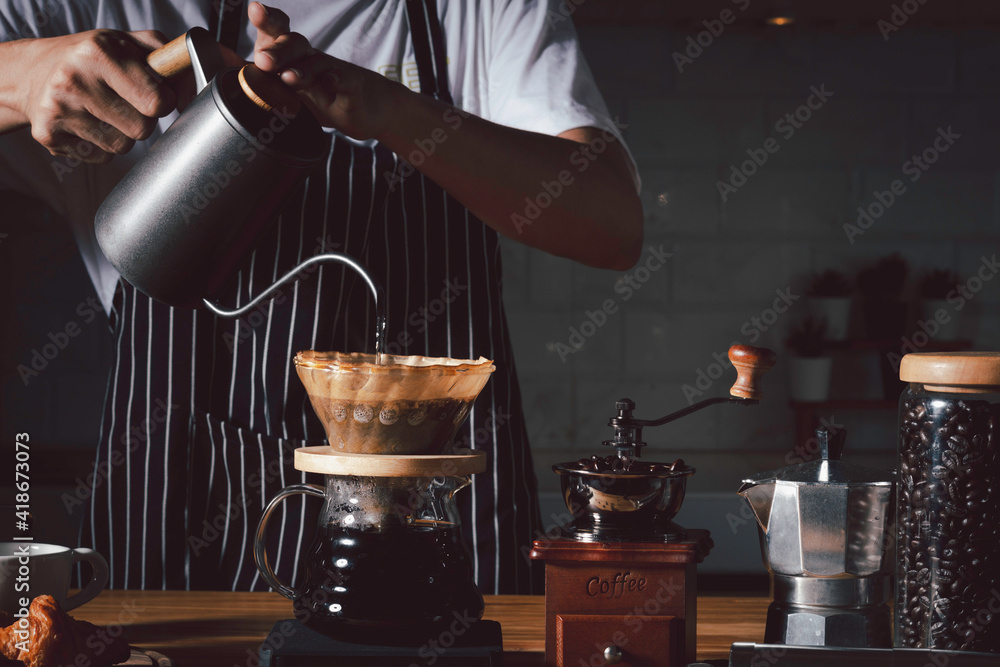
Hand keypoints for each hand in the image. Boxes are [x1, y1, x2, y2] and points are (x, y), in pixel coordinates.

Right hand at [10, 30, 176, 162]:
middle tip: (125, 101)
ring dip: (122, 133)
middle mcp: (75, 80)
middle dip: (142, 119)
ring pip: (123, 146)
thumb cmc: (90, 58)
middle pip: (142, 129)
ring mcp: (59, 110)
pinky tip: (87, 123)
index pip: (157, 103)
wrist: (30, 72)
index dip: (163, 102)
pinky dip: (101, 145)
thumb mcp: (127, 43)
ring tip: (104, 110)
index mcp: (98, 53)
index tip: (154, 94)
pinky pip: (102, 158)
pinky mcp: (50, 136)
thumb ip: (167, 59)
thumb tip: (195, 94)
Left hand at [248, 2, 405, 139]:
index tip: (256, 10)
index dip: (267, 18)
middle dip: (278, 49)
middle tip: (264, 60)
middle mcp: (307, 56)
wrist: (360, 106)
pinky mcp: (350, 87)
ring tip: (289, 79)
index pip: (276, 30)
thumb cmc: (314, 94)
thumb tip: (210, 58)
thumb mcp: (280, 86)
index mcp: (287, 53)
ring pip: (315, 63)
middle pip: (293, 43)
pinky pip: (344, 80)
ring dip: (302, 70)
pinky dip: (337, 80)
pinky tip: (331, 82)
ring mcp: (330, 70)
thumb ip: (248, 73)